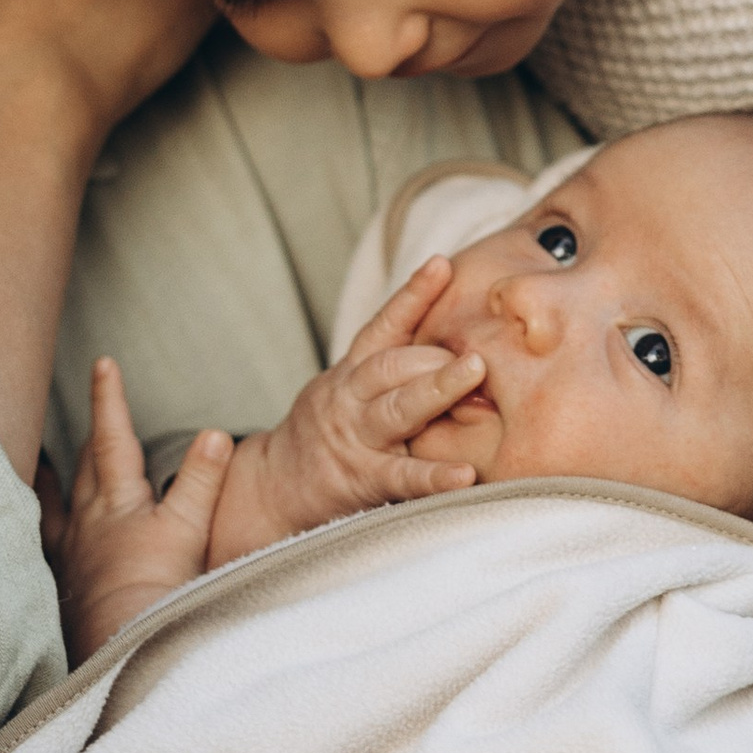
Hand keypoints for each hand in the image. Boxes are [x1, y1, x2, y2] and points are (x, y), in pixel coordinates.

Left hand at [61, 357, 231, 656]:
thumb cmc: (154, 587)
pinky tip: (44, 536)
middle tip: (76, 415)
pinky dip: (44, 528)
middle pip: (83, 466)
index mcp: (119, 500)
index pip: (114, 437)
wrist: (118, 640)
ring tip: (39, 464)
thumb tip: (217, 433)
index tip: (103, 365)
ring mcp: (72, 552)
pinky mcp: (65, 584)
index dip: (109, 399)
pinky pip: (46, 543)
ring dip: (51, 479)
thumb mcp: (189, 529)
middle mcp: (88, 519)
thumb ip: (201, 480)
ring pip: (55, 502)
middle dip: (83, 437)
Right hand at [208, 259, 488, 562]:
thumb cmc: (327, 434)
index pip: (384, 327)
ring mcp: (356, 438)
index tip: (442, 264)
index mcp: (351, 373)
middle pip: (392, 365)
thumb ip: (393, 373)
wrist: (273, 488)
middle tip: (480, 350)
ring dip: (436, 388)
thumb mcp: (347, 391)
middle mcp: (351, 399)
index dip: (413, 295)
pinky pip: (402, 476)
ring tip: (475, 373)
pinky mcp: (362, 479)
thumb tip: (463, 350)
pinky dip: (435, 476)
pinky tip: (465, 474)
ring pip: (396, 408)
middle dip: (435, 355)